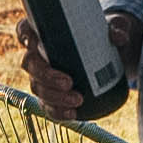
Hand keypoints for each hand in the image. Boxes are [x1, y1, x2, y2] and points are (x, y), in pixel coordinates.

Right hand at [21, 12, 139, 122]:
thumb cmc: (105, 34)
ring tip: (77, 100)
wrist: (113, 56)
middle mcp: (39, 54)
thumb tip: (118, 37)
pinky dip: (58, 112)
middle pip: (30, 64)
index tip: (35, 42)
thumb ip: (116, 28)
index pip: (24, 30)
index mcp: (46, 31)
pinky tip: (72, 114)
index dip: (24, 36)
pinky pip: (48, 106)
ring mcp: (44, 76)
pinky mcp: (53, 94)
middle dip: (46, 76)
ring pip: (37, 87)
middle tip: (68, 82)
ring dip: (54, 97)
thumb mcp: (114, 27)